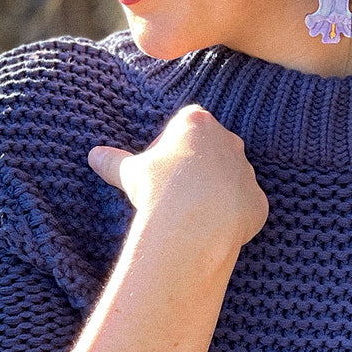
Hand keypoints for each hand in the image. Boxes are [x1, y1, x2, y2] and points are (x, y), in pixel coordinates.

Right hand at [88, 104, 268, 250]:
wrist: (193, 223)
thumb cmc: (159, 188)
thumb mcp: (130, 172)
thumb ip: (114, 161)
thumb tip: (94, 156)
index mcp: (197, 122)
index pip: (184, 125)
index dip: (168, 146)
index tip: (157, 169)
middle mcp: (229, 140)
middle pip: (211, 150)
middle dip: (195, 168)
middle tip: (174, 192)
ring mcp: (247, 171)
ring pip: (230, 178)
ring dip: (215, 192)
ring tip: (191, 215)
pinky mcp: (258, 201)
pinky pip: (244, 206)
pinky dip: (231, 216)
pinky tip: (211, 229)